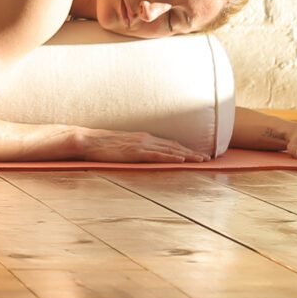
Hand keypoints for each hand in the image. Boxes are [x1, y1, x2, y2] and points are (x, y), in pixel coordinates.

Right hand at [73, 127, 208, 164]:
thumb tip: (145, 156)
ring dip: (187, 154)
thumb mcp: (123, 146)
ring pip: (170, 149)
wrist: (88, 140)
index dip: (185, 148)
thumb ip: (135, 149)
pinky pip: (157, 155)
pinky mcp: (135, 152)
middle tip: (208, 158)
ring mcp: (141, 145)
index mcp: (144, 137)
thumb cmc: (103, 145)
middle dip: (192, 151)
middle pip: (174, 145)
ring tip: (201, 159)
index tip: (198, 153)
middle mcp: (146, 138)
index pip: (169, 143)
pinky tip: (181, 159)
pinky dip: (171, 157)